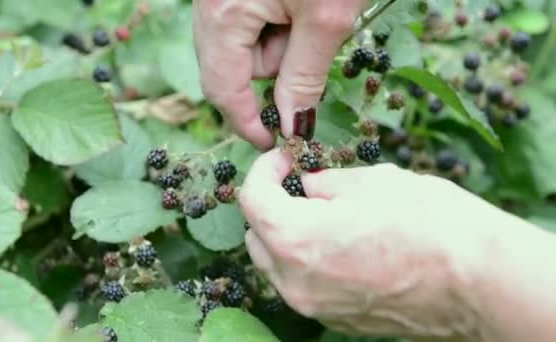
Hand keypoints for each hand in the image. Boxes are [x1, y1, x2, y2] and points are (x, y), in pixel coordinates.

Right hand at [193, 0, 367, 148]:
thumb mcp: (327, 19)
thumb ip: (304, 76)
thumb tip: (292, 125)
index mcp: (223, 14)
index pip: (224, 89)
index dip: (248, 123)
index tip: (273, 143)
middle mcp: (208, 6)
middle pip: (233, 68)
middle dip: (276, 69)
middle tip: (311, 44)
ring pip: (243, 47)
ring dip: (280, 45)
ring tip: (309, 14)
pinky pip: (247, 24)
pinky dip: (276, 26)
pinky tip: (298, 7)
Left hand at [238, 149, 506, 339]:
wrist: (480, 281)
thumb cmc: (431, 223)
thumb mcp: (373, 181)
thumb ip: (326, 183)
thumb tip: (308, 185)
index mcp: (296, 238)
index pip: (252, 200)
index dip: (263, 171)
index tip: (283, 160)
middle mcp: (295, 280)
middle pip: (257, 236)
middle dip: (272, 206)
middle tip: (302, 186)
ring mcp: (315, 306)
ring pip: (277, 265)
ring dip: (287, 236)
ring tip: (324, 216)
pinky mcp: (336, 320)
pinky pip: (304, 286)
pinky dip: (308, 262)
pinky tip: (342, 245)